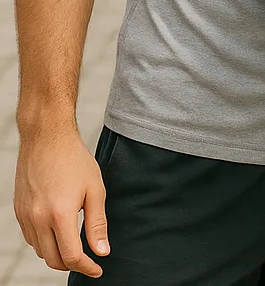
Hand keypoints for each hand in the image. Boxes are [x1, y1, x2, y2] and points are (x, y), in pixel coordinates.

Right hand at [14, 127, 108, 277]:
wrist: (47, 138)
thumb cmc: (75, 160)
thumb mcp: (95, 189)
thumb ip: (97, 223)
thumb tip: (102, 251)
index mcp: (60, 215)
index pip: (71, 256)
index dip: (86, 267)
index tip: (97, 269)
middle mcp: (38, 219)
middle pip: (53, 259)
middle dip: (71, 264)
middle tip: (88, 259)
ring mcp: (25, 216)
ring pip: (40, 250)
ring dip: (57, 253)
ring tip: (74, 243)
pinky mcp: (18, 211)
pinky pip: (31, 238)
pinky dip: (44, 242)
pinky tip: (57, 230)